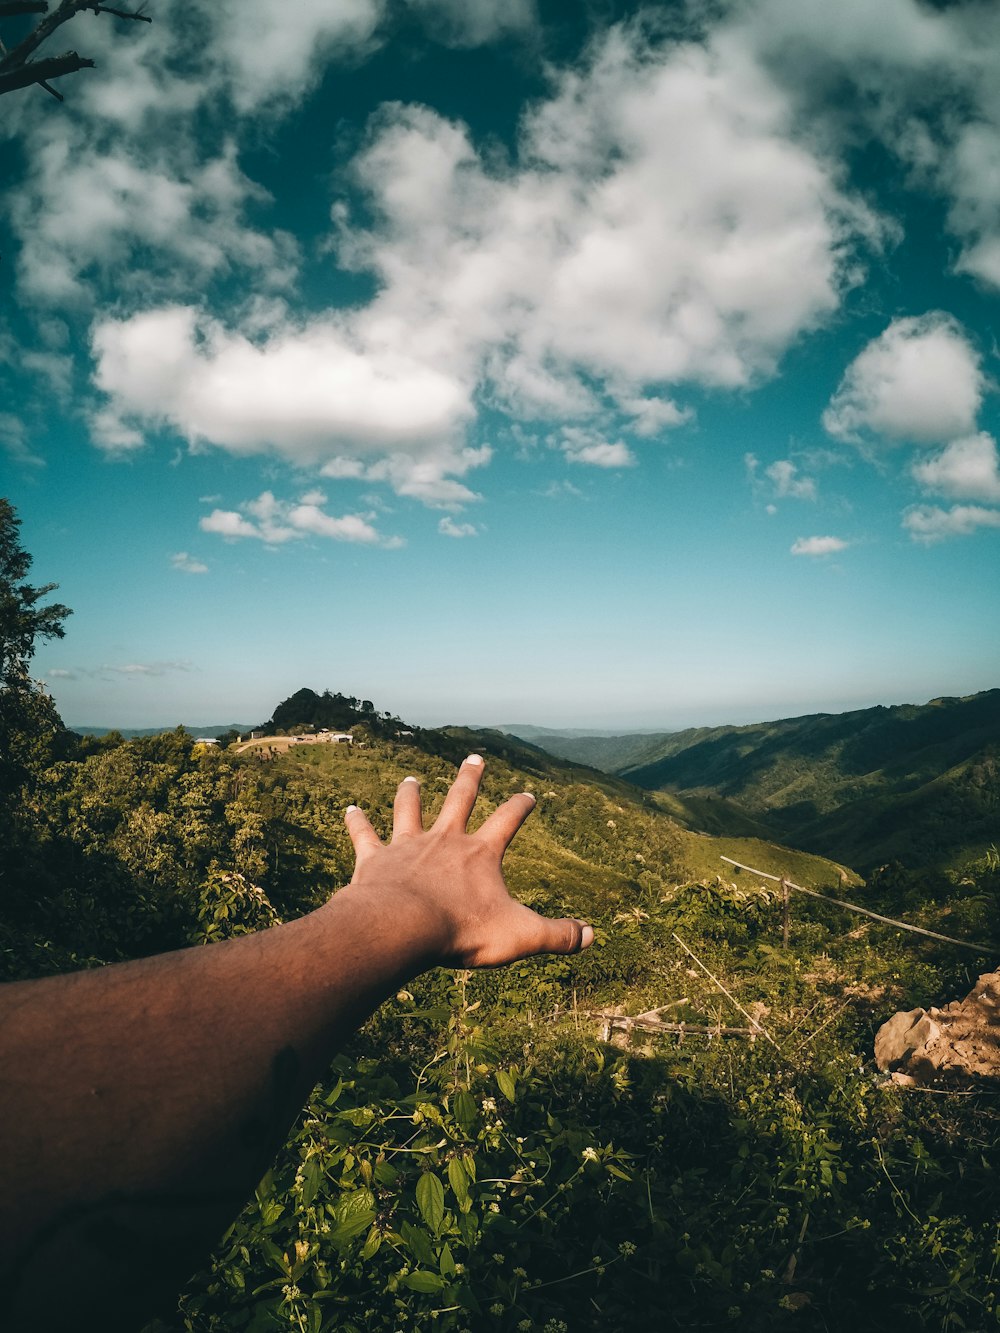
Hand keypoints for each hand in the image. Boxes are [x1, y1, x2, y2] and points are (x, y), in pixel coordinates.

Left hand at [343, 754, 593, 967]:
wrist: (401, 928)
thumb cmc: (461, 931)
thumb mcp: (520, 936)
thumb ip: (558, 935)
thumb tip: (593, 936)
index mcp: (481, 854)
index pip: (508, 821)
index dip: (520, 807)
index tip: (529, 794)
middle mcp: (445, 840)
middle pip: (460, 800)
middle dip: (470, 778)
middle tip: (474, 757)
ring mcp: (407, 846)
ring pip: (410, 810)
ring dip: (411, 795)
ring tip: (410, 779)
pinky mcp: (375, 859)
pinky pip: (364, 836)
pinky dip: (357, 822)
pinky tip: (349, 810)